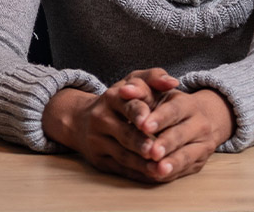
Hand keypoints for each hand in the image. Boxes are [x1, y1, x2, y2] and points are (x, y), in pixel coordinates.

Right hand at [42, 69, 178, 182]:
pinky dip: (137, 173)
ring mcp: (97, 141)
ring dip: (141, 163)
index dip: (139, 114)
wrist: (80, 120)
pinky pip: (120, 168)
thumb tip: (173, 82)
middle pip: (125, 133)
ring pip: (123, 154)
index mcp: (112, 97)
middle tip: (155, 151)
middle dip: (141, 143)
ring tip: (159, 169)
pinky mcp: (99, 160)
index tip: (148, 123)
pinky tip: (152, 175)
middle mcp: (101, 118)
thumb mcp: (132, 82)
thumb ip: (153, 78)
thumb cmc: (118, 100)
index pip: (128, 106)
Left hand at [132, 88, 234, 181]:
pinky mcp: (199, 161)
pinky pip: (185, 168)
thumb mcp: (158, 94)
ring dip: (171, 163)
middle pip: (180, 134)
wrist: (201, 119)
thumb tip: (124, 91)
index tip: (143, 126)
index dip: (159, 118)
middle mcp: (199, 123)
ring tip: (157, 169)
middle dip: (165, 144)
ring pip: (186, 155)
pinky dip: (172, 173)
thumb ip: (140, 90)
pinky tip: (159, 175)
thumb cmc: (168, 105)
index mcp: (187, 104)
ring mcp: (202, 144)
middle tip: (151, 152)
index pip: (173, 110)